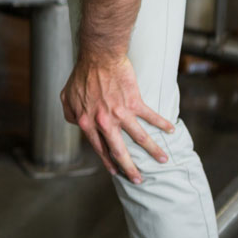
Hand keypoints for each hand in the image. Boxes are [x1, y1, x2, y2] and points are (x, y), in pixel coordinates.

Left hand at [60, 55, 173, 182]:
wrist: (98, 57)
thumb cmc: (81, 75)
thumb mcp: (66, 96)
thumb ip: (69, 113)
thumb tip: (73, 122)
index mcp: (87, 122)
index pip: (98, 148)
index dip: (107, 161)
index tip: (115, 171)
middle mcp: (104, 122)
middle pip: (119, 151)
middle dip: (130, 167)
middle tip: (138, 179)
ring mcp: (120, 113)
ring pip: (140, 138)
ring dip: (154, 150)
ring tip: (164, 159)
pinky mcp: (134, 102)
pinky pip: (152, 117)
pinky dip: (163, 124)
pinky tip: (171, 130)